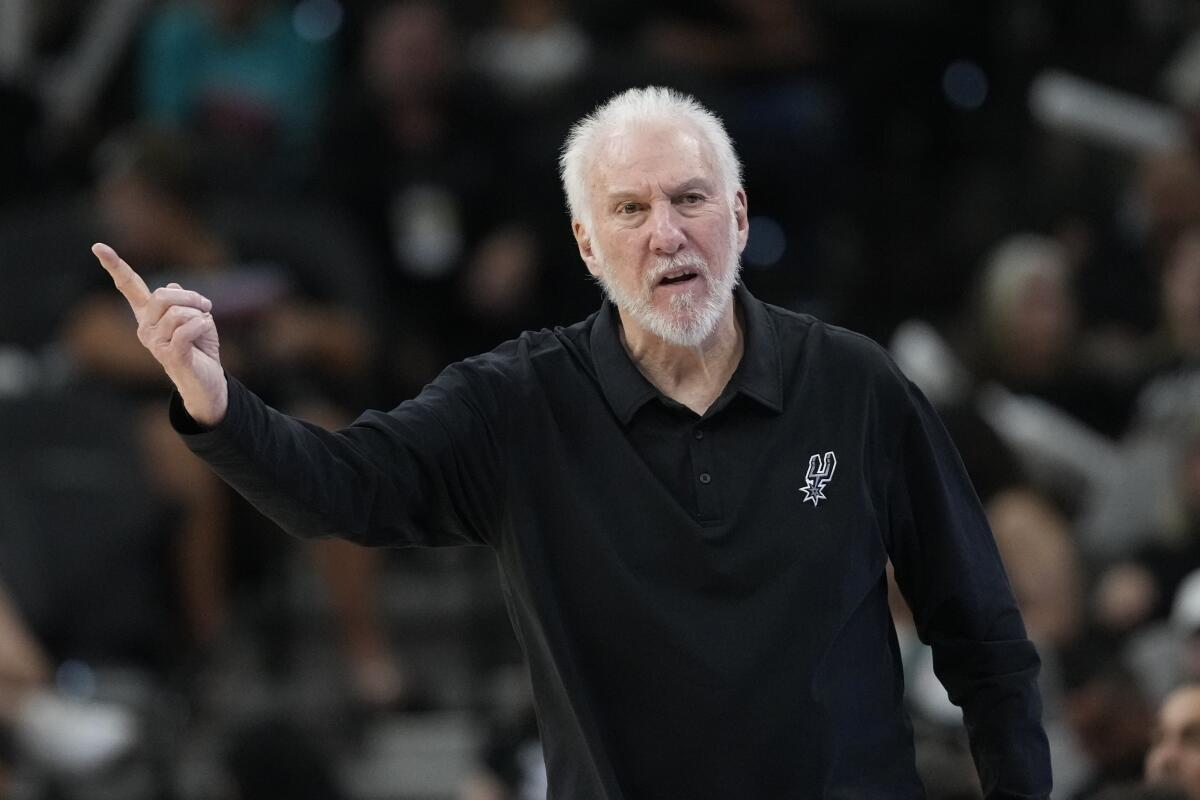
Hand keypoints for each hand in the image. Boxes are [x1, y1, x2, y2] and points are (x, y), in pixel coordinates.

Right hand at [91, 243, 227, 425]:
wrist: (207, 381)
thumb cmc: (200, 348)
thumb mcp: (194, 317)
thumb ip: (181, 301)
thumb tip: (172, 285)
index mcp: (147, 315)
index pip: (128, 286)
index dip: (114, 265)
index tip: (97, 246)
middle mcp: (145, 328)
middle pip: (163, 295)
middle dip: (190, 297)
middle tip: (205, 307)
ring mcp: (154, 343)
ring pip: (178, 312)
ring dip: (200, 315)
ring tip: (204, 326)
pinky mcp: (169, 355)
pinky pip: (186, 329)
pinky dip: (202, 325)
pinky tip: (206, 329)